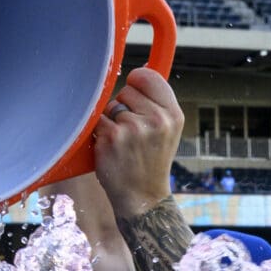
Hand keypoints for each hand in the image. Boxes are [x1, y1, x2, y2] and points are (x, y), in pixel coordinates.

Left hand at [92, 67, 183, 218]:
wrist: (143, 198)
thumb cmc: (150, 161)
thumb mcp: (167, 130)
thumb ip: (156, 103)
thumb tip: (137, 72)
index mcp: (173, 114)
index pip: (148, 76)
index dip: (136, 83)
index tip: (134, 93)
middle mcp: (156, 119)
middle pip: (126, 90)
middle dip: (123, 106)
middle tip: (131, 132)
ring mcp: (133, 128)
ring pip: (110, 107)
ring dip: (111, 121)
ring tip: (123, 143)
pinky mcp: (112, 137)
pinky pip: (96, 120)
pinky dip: (99, 132)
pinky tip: (111, 148)